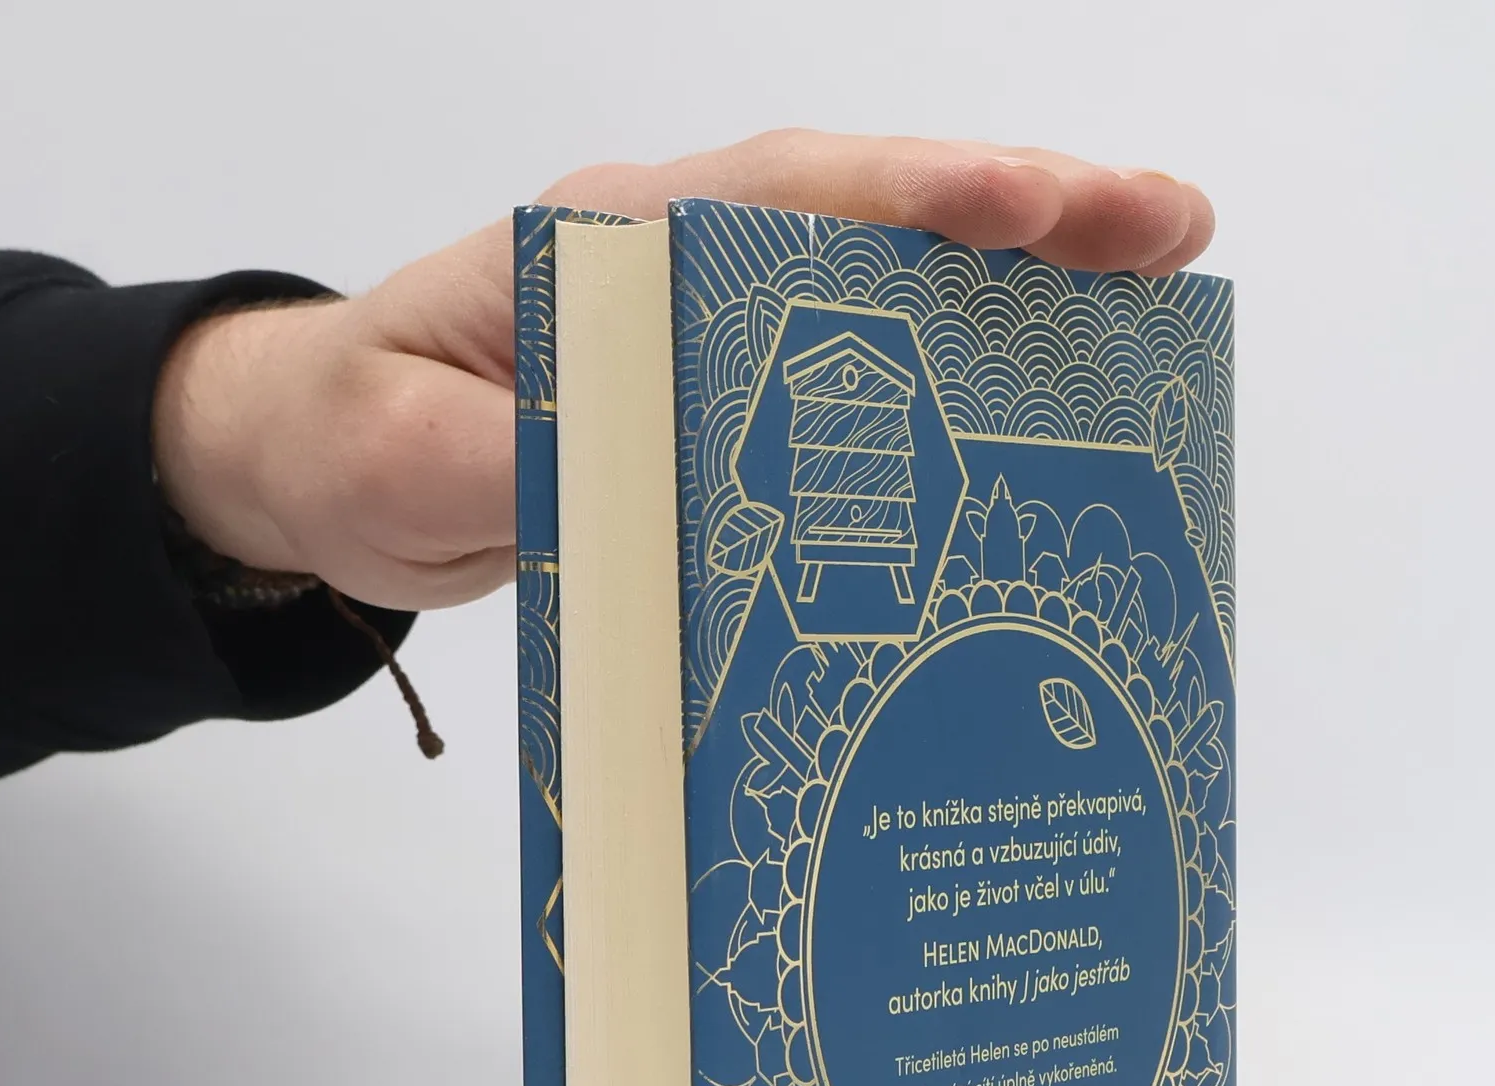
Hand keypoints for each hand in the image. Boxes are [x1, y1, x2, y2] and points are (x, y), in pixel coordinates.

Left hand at [153, 131, 1215, 612]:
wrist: (326, 472)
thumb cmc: (354, 435)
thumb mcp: (406, 453)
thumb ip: (517, 457)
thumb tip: (633, 478)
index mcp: (613, 244)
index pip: (784, 198)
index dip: (911, 199)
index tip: (1023, 208)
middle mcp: (688, 268)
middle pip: (879, 222)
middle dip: (1028, 218)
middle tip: (1168, 226)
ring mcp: (722, 335)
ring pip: (895, 290)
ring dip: (1026, 292)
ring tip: (1159, 289)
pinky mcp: (735, 408)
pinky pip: (871, 378)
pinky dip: (965, 377)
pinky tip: (1051, 401)